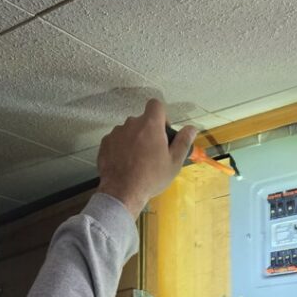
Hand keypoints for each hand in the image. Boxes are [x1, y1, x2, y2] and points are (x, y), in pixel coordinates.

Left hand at [95, 98, 196, 219]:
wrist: (122, 192)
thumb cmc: (151, 177)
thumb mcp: (174, 162)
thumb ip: (183, 142)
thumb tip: (192, 128)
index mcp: (150, 125)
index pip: (156, 105)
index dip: (161, 116)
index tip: (162, 132)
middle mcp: (131, 123)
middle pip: (142, 121)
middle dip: (147, 132)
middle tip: (152, 153)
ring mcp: (116, 132)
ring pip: (128, 131)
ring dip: (134, 141)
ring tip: (137, 162)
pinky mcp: (105, 143)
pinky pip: (116, 141)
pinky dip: (121, 148)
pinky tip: (125, 164)